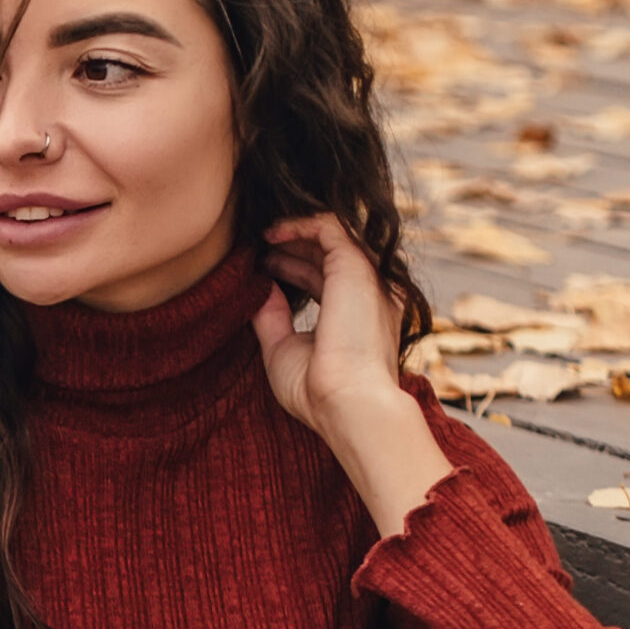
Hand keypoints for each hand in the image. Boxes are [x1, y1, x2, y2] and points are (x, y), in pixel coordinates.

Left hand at [253, 213, 449, 538]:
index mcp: (360, 316)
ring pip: (333, 237)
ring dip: (297, 233)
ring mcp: (368, 279)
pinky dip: (301, 224)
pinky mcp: (357, 268)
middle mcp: (370, 294)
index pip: (326, 280)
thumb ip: (272, 317)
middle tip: (260, 249)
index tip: (263, 267)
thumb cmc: (318, 391)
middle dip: (294, 249)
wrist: (347, 404)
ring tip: (265, 236)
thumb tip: (259, 288)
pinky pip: (330, 227)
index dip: (293, 268)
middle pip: (330, 256)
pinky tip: (274, 233)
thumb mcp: (284, 349)